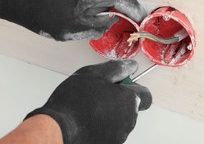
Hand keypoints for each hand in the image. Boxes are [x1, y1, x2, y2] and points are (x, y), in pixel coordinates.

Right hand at [25, 60, 151, 143]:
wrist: (58, 129)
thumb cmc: (74, 102)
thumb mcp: (95, 74)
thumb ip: (117, 68)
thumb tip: (132, 66)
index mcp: (129, 100)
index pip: (145, 93)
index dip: (132, 85)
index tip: (118, 82)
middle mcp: (129, 119)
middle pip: (131, 105)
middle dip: (119, 97)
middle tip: (98, 92)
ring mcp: (119, 134)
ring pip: (120, 117)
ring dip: (110, 110)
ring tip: (89, 106)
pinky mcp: (109, 143)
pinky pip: (110, 129)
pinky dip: (102, 124)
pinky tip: (87, 118)